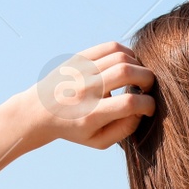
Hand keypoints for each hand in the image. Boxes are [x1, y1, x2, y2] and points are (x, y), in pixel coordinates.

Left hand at [13, 41, 155, 149]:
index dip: (148, 104)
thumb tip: (142, 110)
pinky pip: (111, 47)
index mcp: (90, 114)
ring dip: (139, 65)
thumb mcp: (99, 141)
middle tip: (149, 87)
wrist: (39, 111)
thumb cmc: (75, 128)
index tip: (149, 108)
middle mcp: (85, 90)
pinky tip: (129, 64)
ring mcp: (81, 70)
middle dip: (148, 79)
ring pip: (121, 57)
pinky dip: (127, 53)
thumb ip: (125, 129)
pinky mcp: (79, 57)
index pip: (129, 103)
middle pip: (127, 73)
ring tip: (139, 77)